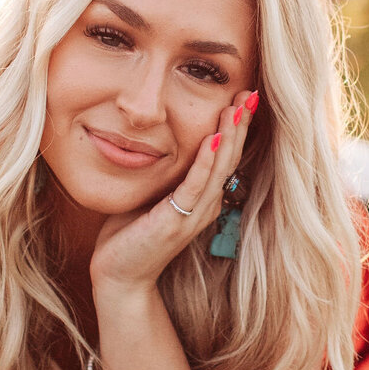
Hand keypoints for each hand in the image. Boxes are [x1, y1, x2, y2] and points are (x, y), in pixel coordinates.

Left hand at [90, 88, 258, 293]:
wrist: (119, 277)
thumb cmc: (129, 235)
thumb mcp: (151, 194)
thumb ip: (164, 172)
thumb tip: (159, 139)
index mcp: (203, 200)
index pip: (226, 158)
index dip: (236, 128)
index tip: (242, 97)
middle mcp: (205, 206)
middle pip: (230, 159)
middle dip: (240, 124)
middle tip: (249, 93)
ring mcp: (193, 215)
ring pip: (218, 169)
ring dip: (230, 136)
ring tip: (238, 107)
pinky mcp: (174, 222)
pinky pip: (194, 186)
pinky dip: (205, 162)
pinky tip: (214, 139)